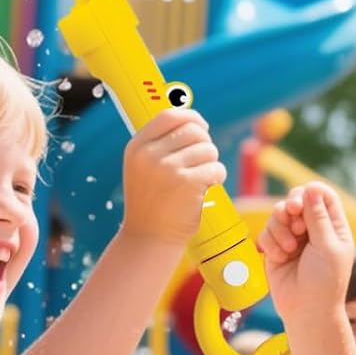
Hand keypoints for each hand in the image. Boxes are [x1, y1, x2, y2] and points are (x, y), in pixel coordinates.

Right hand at [120, 107, 224, 246]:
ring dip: (211, 163)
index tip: (202, 127)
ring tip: (201, 179)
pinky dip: (218, 177)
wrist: (149, 238)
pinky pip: (216, 168)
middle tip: (203, 162)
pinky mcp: (187, 183)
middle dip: (205, 144)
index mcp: (137, 146)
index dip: (191, 117)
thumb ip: (161, 143)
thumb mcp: (143, 167)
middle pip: (194, 130)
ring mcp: (168, 168)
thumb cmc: (152, 202)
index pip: (170, 116)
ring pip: (208, 149)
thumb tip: (194, 120)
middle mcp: (149, 154)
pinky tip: (208, 187)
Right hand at [257, 183, 354, 323]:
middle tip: (294, 221)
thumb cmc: (325, 282)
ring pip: (278, 214)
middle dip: (291, 208)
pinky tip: (280, 257)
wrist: (306, 311)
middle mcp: (312, 229)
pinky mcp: (275, 249)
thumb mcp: (327, 247)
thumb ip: (318, 218)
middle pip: (297, 199)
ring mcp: (293, 238)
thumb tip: (311, 188)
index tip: (301, 203)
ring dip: (280, 228)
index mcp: (333, 226)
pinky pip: (266, 232)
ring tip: (289, 249)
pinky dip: (271, 242)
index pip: (322, 195)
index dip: (310, 193)